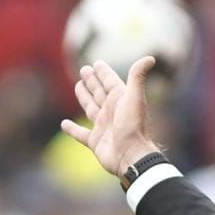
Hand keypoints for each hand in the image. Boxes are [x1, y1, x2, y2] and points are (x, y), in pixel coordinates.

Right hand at [60, 57, 160, 178]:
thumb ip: (137, 76)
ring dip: (84, 97)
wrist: (131, 156)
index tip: (96, 63)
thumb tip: (150, 58)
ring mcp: (103, 126)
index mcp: (120, 100)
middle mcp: (111, 112)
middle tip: (84, 70)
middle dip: (92, 81)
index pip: (110, 81)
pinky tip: (64, 124)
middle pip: (99, 92)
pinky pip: (81, 134)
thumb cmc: (133, 127)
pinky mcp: (95, 142)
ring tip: (78, 86)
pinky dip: (72, 130)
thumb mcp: (135, 98)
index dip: (104, 72)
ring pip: (90, 108)